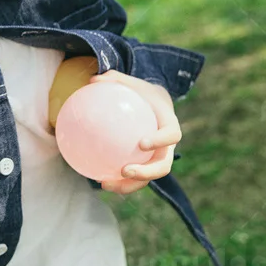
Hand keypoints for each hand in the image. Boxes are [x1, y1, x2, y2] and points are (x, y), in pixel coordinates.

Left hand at [89, 70, 180, 194]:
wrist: (154, 107)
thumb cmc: (142, 94)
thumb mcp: (132, 83)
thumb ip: (115, 80)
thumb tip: (93, 79)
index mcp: (170, 126)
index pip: (172, 135)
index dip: (160, 141)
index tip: (142, 143)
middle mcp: (168, 148)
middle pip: (163, 166)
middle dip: (146, 172)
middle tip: (125, 170)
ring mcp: (158, 160)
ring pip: (148, 179)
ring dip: (129, 186)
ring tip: (105, 184)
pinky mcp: (146, 167)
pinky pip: (134, 178)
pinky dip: (118, 182)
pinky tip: (98, 180)